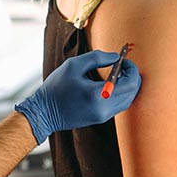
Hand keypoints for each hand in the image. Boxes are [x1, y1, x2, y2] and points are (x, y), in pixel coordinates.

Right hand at [15, 50, 140, 144]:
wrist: (44, 113)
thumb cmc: (56, 88)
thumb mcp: (73, 65)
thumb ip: (97, 58)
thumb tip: (116, 57)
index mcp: (98, 94)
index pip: (130, 83)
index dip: (131, 69)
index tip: (124, 60)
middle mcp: (104, 108)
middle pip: (132, 92)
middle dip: (132, 76)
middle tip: (123, 66)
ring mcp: (103, 116)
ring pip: (128, 100)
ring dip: (128, 86)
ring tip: (117, 74)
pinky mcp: (100, 119)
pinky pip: (119, 105)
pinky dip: (121, 94)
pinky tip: (112, 84)